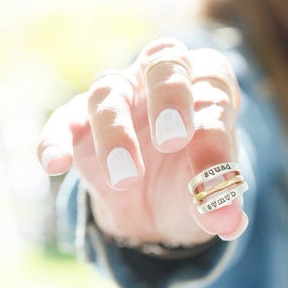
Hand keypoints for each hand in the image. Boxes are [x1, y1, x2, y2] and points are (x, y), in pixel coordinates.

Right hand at [37, 38, 247, 244]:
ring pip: (110, 93)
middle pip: (164, 63)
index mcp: (203, 91)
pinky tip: (56, 163)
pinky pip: (65, 121)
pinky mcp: (81, 122)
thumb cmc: (190, 183)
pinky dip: (57, 138)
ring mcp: (120, 98)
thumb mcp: (209, 192)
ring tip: (125, 177)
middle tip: (171, 140)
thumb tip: (231, 224)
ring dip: (116, 133)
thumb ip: (219, 200)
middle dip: (169, 97)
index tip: (211, 174)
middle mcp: (161, 83)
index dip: (212, 125)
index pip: (212, 89)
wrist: (156, 202)